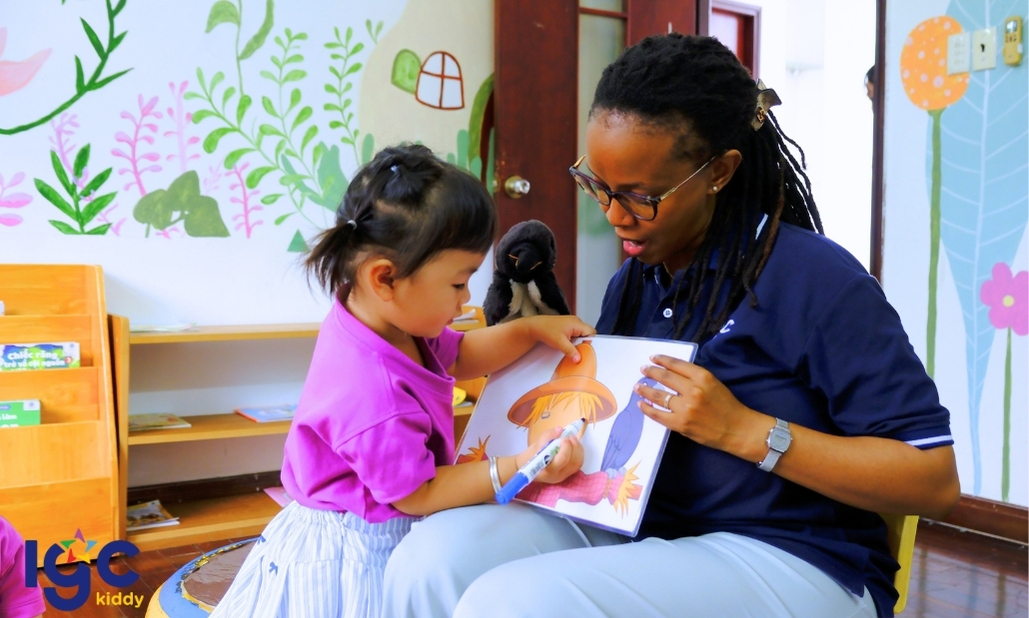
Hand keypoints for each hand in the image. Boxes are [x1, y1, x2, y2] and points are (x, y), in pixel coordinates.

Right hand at [515, 425, 583, 483]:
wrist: (529, 468)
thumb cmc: (531, 456)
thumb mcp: (536, 444)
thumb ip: (548, 436)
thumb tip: (560, 430)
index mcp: (547, 470)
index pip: (562, 460)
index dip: (566, 448)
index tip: (563, 438)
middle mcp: (558, 476)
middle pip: (573, 462)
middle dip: (575, 447)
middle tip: (570, 436)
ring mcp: (564, 476)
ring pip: (578, 463)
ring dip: (578, 449)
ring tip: (573, 439)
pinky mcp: (568, 473)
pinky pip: (578, 463)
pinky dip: (578, 453)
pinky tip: (573, 445)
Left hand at [523, 315, 596, 361]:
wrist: (535, 327)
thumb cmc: (546, 330)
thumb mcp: (559, 343)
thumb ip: (570, 351)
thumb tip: (578, 359)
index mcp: (577, 323)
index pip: (592, 332)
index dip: (589, 342)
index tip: (584, 350)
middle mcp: (576, 322)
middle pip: (587, 334)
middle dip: (583, 343)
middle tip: (577, 350)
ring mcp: (571, 324)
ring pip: (581, 335)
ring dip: (577, 342)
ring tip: (570, 346)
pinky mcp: (567, 327)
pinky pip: (575, 334)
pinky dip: (573, 340)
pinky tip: (566, 344)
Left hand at [634, 354, 766, 457]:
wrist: (737, 429)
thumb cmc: (727, 405)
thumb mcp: (714, 383)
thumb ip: (694, 377)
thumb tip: (671, 373)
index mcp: (702, 377)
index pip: (677, 364)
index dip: (662, 360)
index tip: (653, 358)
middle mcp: (692, 390)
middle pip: (665, 378)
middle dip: (651, 372)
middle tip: (642, 370)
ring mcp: (685, 408)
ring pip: (658, 396)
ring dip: (645, 390)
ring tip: (637, 386)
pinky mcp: (680, 424)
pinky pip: (658, 415)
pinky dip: (647, 409)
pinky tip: (641, 405)